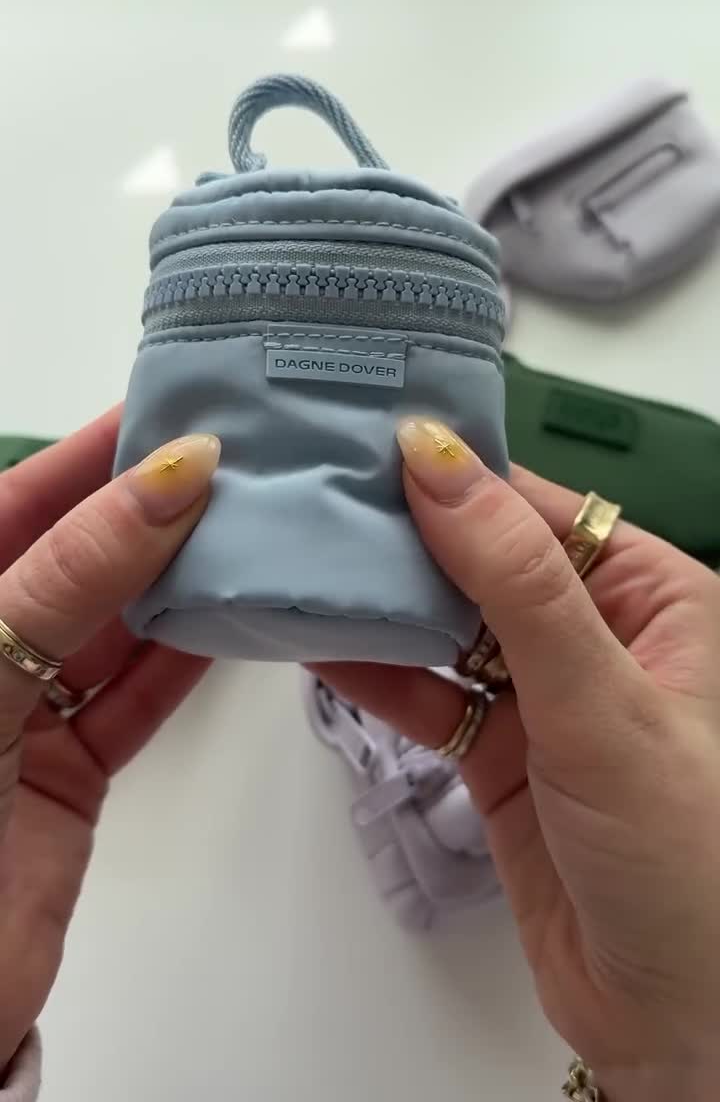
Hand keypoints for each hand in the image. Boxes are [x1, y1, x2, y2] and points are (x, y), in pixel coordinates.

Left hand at [0, 410, 219, 1069]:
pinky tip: (240, 612)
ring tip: (258, 521)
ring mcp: (24, 707)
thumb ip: (71, 572)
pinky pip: (140, 694)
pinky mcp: (70, 769)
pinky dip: (190, 657)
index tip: (176, 405)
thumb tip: (170, 477)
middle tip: (240, 454)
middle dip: (155, 505)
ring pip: (119, 620)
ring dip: (184, 578)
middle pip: (79, 552)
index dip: (97, 449)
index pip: (20, 496)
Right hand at [314, 419, 719, 1101]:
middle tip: (321, 501)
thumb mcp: (604, 701)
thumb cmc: (692, 860)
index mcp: (658, 598)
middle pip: (487, 561)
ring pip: (450, 626)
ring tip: (308, 564)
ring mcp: (548, 699)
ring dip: (385, 604)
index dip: (462, 477)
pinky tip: (322, 644)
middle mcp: (602, 638)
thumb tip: (442, 467)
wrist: (678, 1018)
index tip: (376, 446)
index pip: (544, 511)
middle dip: (410, 537)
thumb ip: (518, 583)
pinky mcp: (502, 756)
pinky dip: (377, 673)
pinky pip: (430, 694)